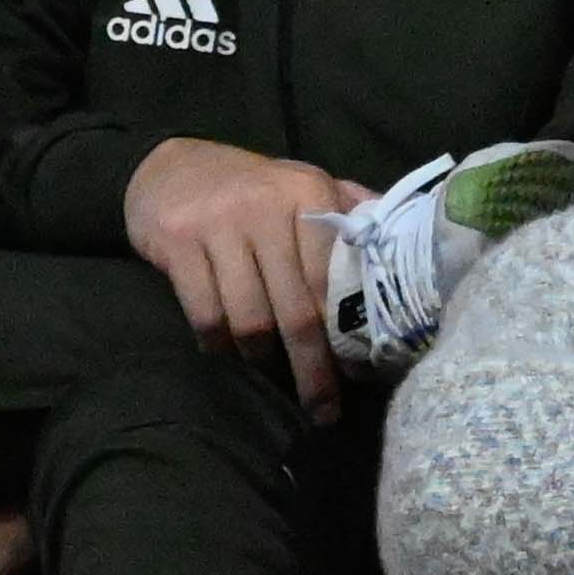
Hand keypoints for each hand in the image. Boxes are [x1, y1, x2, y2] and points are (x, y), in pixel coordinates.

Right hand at [121, 138, 369, 397]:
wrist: (168, 165)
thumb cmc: (252, 187)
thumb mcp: (303, 186)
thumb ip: (350, 213)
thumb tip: (405, 247)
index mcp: (309, 193)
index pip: (332, 278)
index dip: (346, 332)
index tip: (360, 374)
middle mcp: (266, 206)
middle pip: (295, 309)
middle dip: (312, 367)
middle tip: (323, 409)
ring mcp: (218, 224)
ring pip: (249, 319)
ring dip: (264, 360)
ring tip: (275, 379)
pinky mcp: (177, 242)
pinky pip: (205, 314)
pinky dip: (219, 345)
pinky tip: (228, 353)